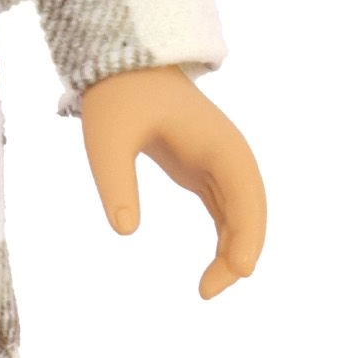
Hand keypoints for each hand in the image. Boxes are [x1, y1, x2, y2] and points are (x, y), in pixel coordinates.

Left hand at [77, 66, 264, 299]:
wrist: (122, 66)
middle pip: (251, 208)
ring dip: (233, 250)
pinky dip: (225, 240)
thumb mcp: (107, 139)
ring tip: (207, 289)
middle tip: (209, 291)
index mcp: (217, 141)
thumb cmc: (117, 99)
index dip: (247, 231)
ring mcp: (219, 162)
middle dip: (242, 250)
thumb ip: (115, 182)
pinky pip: (226, 211)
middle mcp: (228, 153)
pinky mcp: (204, 170)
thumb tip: (126, 231)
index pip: (245, 191)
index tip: (237, 270)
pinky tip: (213, 271)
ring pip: (242, 213)